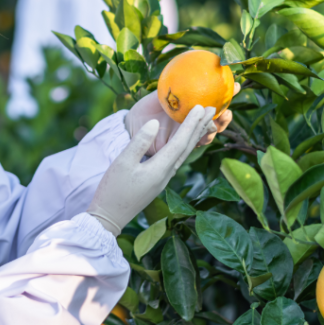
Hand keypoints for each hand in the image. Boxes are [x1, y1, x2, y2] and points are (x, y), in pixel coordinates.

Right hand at [87, 105, 215, 235]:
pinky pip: (177, 158)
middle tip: (213, 109)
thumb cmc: (113, 190)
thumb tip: (155, 123)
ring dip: (195, 135)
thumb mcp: (123, 162)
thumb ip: (139, 142)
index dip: (191, 123)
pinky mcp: (158, 181)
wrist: (109, 217)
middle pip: (188, 147)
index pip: (180, 142)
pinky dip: (185, 145)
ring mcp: (164, 179)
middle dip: (200, 127)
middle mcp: (167, 174)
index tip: (201, 107)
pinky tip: (185, 141)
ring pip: (184, 153)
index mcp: (160, 168)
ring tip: (204, 121)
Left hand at [123, 84, 238, 155]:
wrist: (131, 126)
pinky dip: (200, 137)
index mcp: (192, 111)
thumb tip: (189, 64)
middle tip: (228, 109)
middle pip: (216, 122)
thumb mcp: (162, 93)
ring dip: (216, 127)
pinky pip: (193, 144)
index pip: (215, 104)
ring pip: (208, 134)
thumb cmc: (147, 107)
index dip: (227, 95)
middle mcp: (192, 125)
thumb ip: (175, 83)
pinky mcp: (178, 149)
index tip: (235, 85)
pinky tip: (204, 130)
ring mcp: (187, 137)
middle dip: (226, 116)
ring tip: (218, 120)